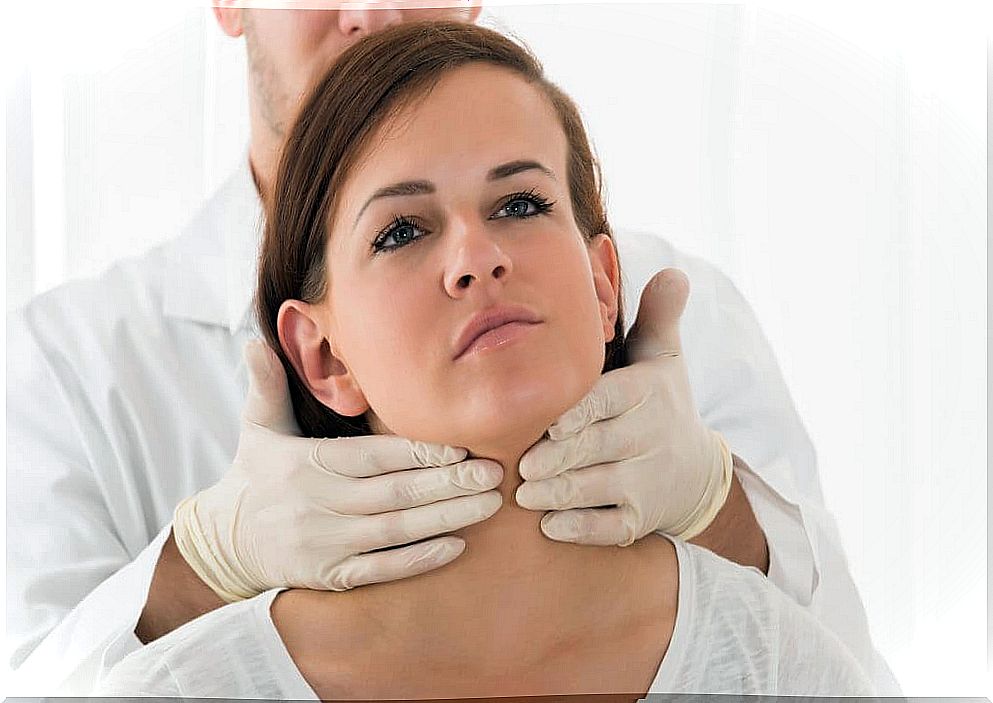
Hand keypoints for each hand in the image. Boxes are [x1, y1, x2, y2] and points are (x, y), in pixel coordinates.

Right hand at [173, 340, 502, 600]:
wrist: (225, 542)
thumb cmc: (256, 475)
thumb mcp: (257, 427)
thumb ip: (266, 385)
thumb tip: (256, 340)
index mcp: (306, 463)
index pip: (371, 455)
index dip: (417, 452)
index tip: (460, 446)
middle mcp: (317, 504)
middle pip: (393, 493)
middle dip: (447, 483)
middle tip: (493, 472)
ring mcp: (325, 543)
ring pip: (396, 530)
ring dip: (446, 518)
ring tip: (490, 504)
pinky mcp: (330, 575)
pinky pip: (381, 569)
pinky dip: (419, 559)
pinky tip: (456, 545)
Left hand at [515, 268, 731, 545]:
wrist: (696, 473)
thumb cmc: (661, 406)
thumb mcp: (664, 359)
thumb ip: (657, 318)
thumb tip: (674, 271)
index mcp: (644, 396)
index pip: (608, 403)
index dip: (579, 415)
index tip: (549, 425)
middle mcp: (647, 439)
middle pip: (597, 449)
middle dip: (557, 459)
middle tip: (520, 465)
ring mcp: (645, 484)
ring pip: (597, 490)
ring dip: (559, 495)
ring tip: (525, 494)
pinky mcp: (640, 520)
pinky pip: (608, 528)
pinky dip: (580, 529)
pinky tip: (550, 527)